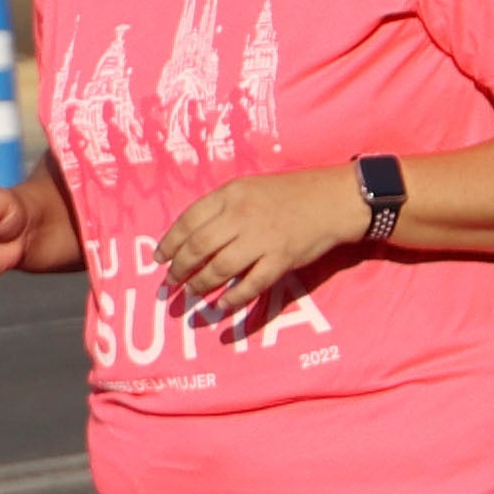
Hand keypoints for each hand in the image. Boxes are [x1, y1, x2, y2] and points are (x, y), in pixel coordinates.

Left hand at [156, 166, 365, 317]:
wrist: (333, 200)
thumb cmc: (289, 193)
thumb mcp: (249, 188)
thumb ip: (222, 207)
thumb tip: (191, 236)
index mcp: (231, 194)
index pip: (188, 220)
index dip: (169, 242)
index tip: (160, 259)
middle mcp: (242, 215)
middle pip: (199, 247)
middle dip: (180, 268)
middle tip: (172, 282)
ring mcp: (263, 238)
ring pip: (220, 268)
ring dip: (201, 284)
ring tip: (193, 293)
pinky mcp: (281, 259)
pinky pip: (251, 284)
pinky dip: (233, 298)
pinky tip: (222, 305)